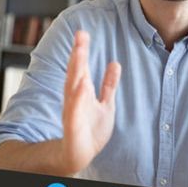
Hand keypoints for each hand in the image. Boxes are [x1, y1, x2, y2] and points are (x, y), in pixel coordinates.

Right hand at [61, 30, 120, 173]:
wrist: (80, 154)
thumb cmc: (91, 131)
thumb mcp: (106, 104)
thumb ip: (109, 85)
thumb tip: (115, 63)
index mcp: (82, 92)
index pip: (82, 67)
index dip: (82, 50)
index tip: (83, 32)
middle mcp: (75, 98)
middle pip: (76, 72)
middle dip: (78, 54)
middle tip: (80, 35)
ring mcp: (73, 111)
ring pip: (73, 87)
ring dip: (76, 70)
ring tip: (79, 53)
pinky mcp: (73, 126)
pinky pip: (75, 111)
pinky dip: (78, 98)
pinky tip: (81, 85)